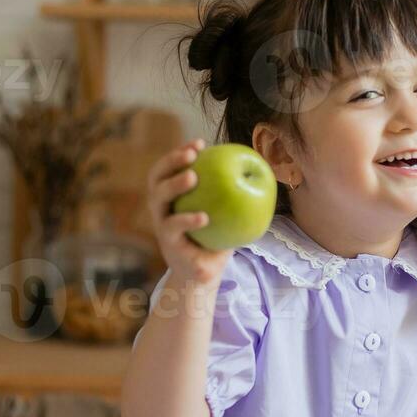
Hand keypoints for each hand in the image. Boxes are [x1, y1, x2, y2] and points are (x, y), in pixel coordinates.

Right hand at [146, 139, 231, 286]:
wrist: (204, 272)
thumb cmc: (216, 237)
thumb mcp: (224, 212)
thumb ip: (233, 191)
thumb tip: (260, 167)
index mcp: (171, 197)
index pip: (169, 169)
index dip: (179, 153)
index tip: (199, 143)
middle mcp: (161, 208)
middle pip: (157, 179)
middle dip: (171, 162)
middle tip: (192, 156)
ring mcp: (162, 226)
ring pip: (159, 201)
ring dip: (174, 185)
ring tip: (193, 177)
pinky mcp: (169, 244)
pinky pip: (174, 229)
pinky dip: (187, 220)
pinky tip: (204, 217)